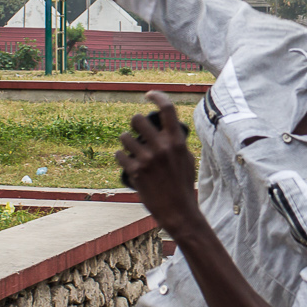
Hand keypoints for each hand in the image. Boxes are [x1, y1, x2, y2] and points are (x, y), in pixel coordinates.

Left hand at [117, 92, 199, 229]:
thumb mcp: (187, 159)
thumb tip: (166, 128)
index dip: (156, 97)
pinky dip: (121, 157)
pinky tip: (125, 162)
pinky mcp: (135, 171)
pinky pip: (119, 155)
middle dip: (134, 123)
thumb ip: (177, 143)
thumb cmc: (183, 185)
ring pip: (124, 137)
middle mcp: (162, 147)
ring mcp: (147, 159)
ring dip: (125, 141)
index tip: (148, 95)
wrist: (178, 211)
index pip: (167, 109)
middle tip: (136, 130)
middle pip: (138, 119)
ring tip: (129, 148)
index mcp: (177, 141)